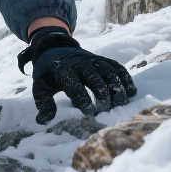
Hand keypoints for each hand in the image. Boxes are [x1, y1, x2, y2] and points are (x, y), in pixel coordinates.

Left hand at [18, 27, 136, 123]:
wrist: (56, 50)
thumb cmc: (49, 74)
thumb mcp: (40, 86)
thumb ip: (43, 103)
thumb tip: (42, 121)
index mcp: (63, 70)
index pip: (75, 85)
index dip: (83, 100)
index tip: (89, 114)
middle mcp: (81, 63)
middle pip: (96, 79)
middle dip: (103, 97)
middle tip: (105, 112)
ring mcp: (94, 60)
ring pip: (110, 73)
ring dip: (117, 90)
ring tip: (119, 106)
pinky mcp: (104, 60)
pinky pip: (119, 68)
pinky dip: (126, 80)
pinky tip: (130, 94)